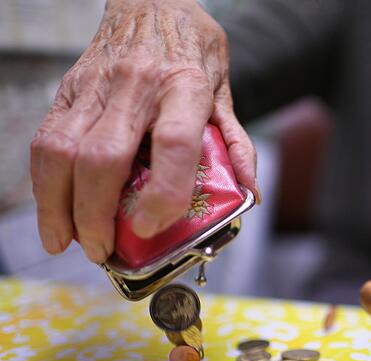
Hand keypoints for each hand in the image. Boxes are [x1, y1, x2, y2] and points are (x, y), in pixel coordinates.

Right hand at [30, 0, 258, 262]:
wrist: (151, 2)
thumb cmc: (191, 48)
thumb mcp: (224, 90)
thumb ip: (235, 142)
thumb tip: (251, 193)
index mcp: (185, 87)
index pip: (174, 144)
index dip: (163, 192)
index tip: (154, 225)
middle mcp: (137, 87)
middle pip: (104, 157)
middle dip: (96, 214)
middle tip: (104, 249)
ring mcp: (97, 87)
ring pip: (62, 151)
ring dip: (58, 205)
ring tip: (67, 240)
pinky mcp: (69, 89)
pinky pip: (46, 139)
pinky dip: (44, 181)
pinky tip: (53, 209)